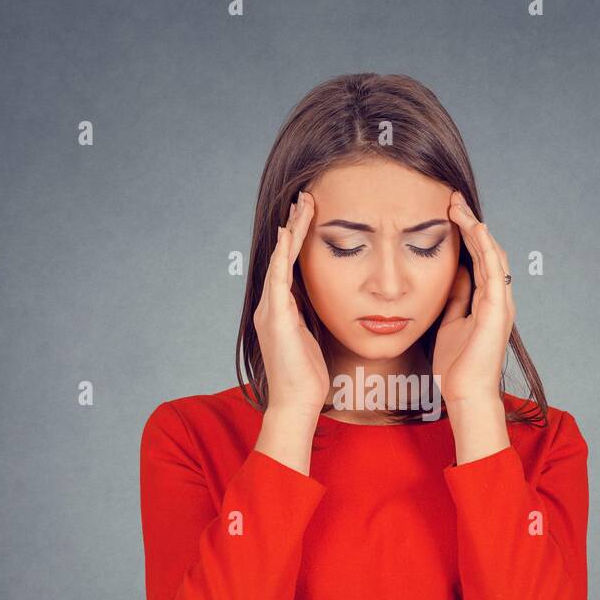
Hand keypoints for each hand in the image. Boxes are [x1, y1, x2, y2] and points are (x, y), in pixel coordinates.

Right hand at [254, 191, 329, 418]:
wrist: (296, 402)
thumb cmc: (308, 378)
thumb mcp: (313, 340)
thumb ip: (313, 320)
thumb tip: (330, 306)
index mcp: (280, 310)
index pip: (289, 265)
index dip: (298, 239)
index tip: (309, 215)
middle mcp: (270, 306)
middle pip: (282, 256)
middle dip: (294, 226)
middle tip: (305, 197)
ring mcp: (270, 310)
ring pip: (280, 260)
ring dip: (291, 231)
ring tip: (301, 205)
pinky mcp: (275, 317)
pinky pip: (278, 278)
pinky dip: (281, 255)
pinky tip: (286, 235)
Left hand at [432, 191, 514, 406]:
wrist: (465, 393)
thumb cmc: (457, 365)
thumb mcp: (451, 322)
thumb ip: (456, 298)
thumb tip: (454, 274)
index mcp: (486, 301)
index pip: (477, 258)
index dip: (465, 234)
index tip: (448, 212)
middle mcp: (497, 298)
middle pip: (486, 250)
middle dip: (470, 223)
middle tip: (452, 198)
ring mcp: (500, 303)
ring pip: (491, 254)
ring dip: (475, 227)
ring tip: (458, 205)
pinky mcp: (497, 310)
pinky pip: (493, 271)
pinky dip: (484, 247)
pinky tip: (474, 227)